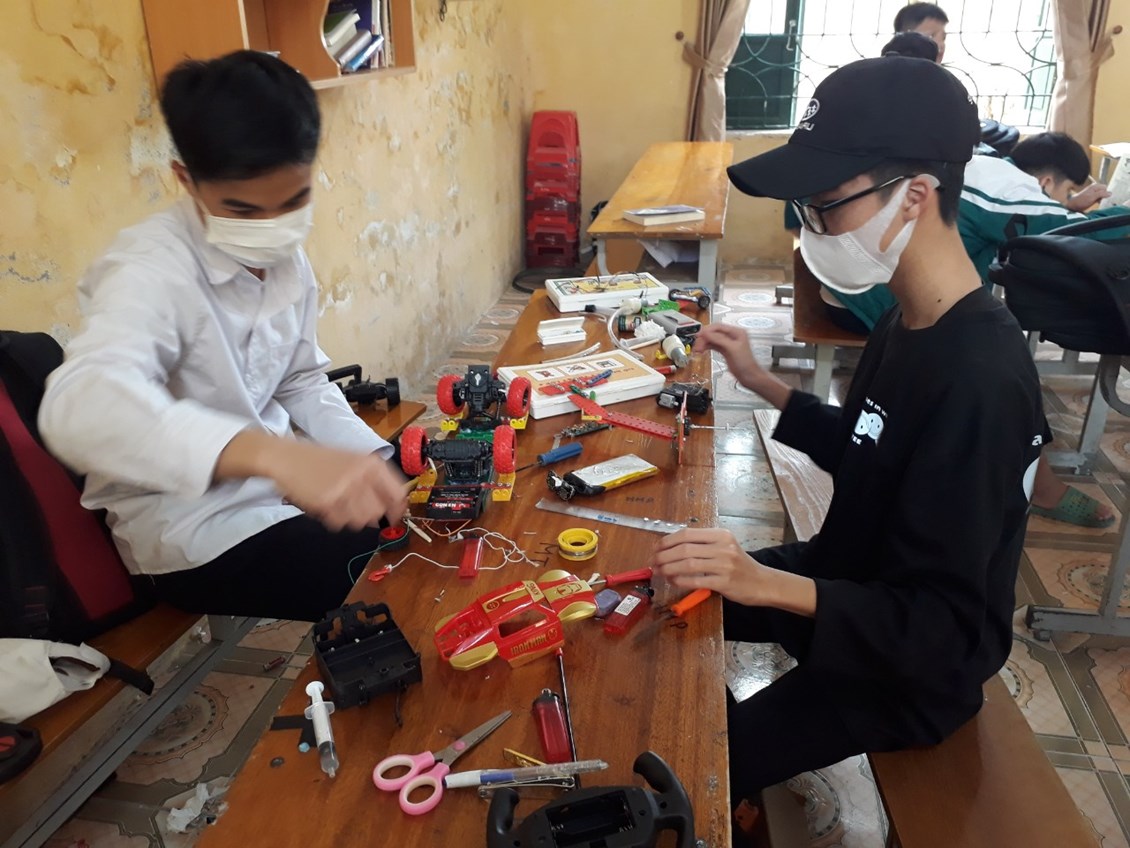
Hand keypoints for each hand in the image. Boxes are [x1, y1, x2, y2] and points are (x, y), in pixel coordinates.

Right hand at [270, 440, 409, 530]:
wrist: (286, 457)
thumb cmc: (320, 459)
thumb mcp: (354, 460)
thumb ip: (375, 480)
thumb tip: (394, 506)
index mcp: (371, 464)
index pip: (397, 493)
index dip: (398, 509)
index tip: (395, 516)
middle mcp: (361, 475)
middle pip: (378, 511)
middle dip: (369, 515)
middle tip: (354, 508)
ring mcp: (344, 489)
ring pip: (361, 520)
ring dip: (351, 518)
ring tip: (338, 504)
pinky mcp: (327, 501)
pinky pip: (340, 523)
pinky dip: (334, 519)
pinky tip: (326, 504)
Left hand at [652, 528, 817, 614]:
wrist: (763, 583)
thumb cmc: (739, 565)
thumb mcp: (724, 547)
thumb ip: (702, 545)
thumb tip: (669, 547)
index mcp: (720, 535)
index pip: (687, 534)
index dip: (667, 541)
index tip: (655, 548)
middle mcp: (723, 547)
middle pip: (684, 549)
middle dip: (664, 556)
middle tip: (653, 562)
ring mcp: (725, 564)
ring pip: (688, 564)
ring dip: (668, 568)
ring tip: (659, 572)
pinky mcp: (724, 582)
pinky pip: (696, 580)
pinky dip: (680, 580)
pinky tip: (673, 581)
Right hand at [692, 324, 765, 390]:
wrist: (748, 376)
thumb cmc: (745, 364)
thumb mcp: (731, 349)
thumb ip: (719, 339)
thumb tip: (706, 333)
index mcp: (736, 332)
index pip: (718, 327)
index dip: (707, 330)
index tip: (698, 336)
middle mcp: (732, 336)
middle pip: (714, 333)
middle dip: (704, 338)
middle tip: (697, 345)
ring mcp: (728, 343)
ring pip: (712, 339)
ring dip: (704, 343)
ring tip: (697, 349)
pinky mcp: (724, 350)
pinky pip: (713, 345)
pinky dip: (707, 347)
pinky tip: (702, 350)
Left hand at [1065, 183, 1110, 211]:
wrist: (1073, 206)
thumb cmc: (1081, 201)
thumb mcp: (1092, 197)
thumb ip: (1101, 194)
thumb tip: (1110, 193)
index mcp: (1095, 186)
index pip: (1106, 188)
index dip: (1106, 193)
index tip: (1106, 198)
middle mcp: (1095, 188)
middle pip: (1105, 191)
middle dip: (1106, 196)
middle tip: (1104, 201)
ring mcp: (1094, 193)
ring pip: (1103, 195)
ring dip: (1104, 199)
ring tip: (1101, 203)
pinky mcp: (1093, 197)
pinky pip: (1100, 198)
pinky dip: (1101, 201)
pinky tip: (1100, 204)